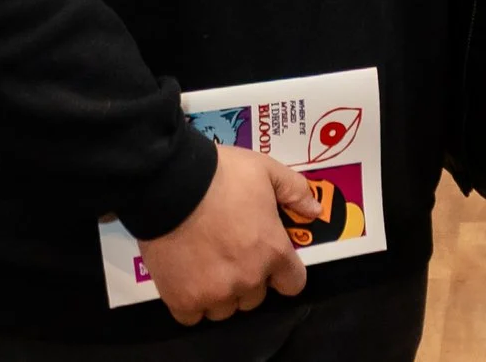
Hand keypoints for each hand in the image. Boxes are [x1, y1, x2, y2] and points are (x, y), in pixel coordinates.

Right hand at [137, 144, 317, 324]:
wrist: (170, 184)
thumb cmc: (222, 175)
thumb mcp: (266, 170)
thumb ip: (295, 191)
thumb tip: (315, 211)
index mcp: (273, 252)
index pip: (293, 283)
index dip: (283, 271)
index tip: (268, 257)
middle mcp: (247, 280)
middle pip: (255, 296)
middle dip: (247, 278)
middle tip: (229, 252)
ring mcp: (214, 293)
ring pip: (225, 309)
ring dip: (220, 292)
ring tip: (205, 264)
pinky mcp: (182, 300)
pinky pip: (192, 316)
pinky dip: (190, 302)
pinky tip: (185, 278)